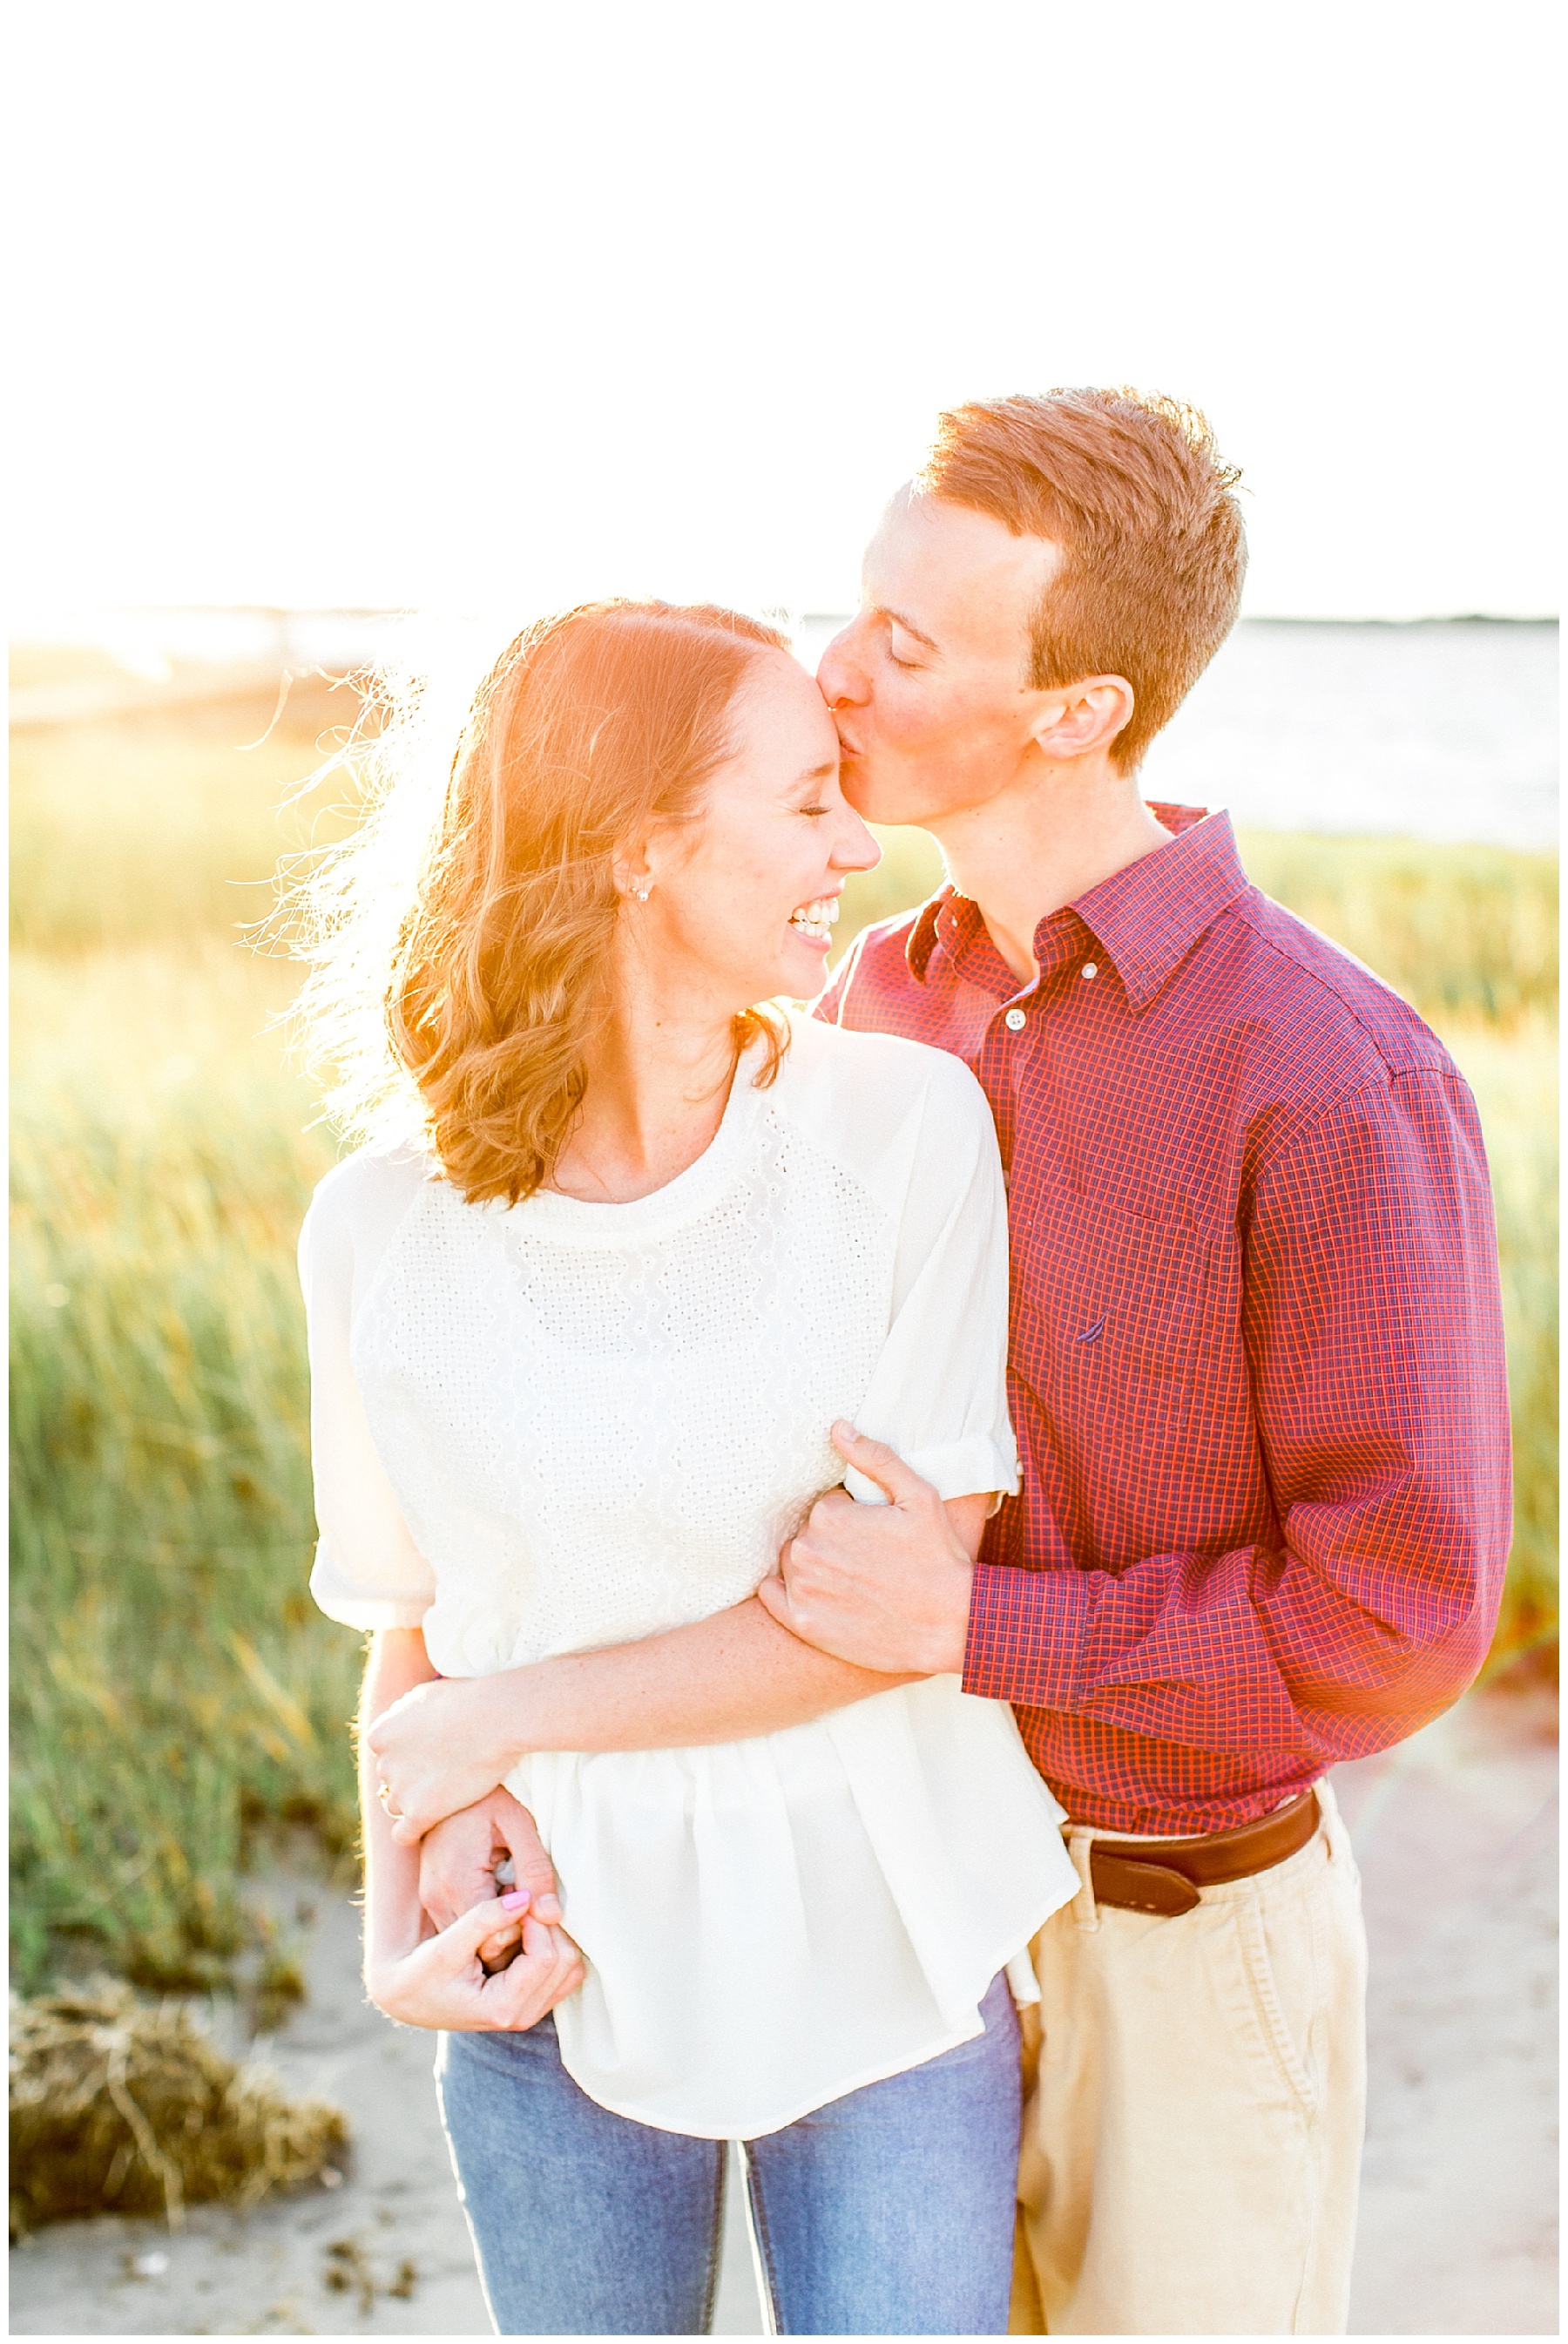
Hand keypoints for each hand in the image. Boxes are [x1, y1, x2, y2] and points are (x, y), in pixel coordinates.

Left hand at [367, 1673, 517, 1845]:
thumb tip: (397, 1725)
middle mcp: (384, 1763)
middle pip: (391, 1781)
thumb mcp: (424, 1695)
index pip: (386, 1755)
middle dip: (412, 1778)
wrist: (495, 1719)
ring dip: (415, 1803)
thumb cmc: (468, 1700)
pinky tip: (430, 1824)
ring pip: (397, 1806)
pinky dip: (413, 1832)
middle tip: (445, 1773)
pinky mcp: (420, 1813)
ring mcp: (401, 1790)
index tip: (433, 1755)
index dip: (410, 1756)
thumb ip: (404, 1714)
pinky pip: (403, 1835)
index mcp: (380, 1735)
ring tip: (445, 1795)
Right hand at [368, 1894, 584, 2032]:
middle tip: (521, 1903)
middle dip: (548, 1927)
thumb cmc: (421, 1972)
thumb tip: (524, 1897)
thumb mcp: (446, 1945)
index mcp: (501, 2007)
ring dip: (554, 1936)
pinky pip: (563, 1972)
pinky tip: (527, 1929)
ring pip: (570, 1967)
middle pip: (565, 1962)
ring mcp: (529, 2012)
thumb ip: (484, 1920)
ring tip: (521, 1916)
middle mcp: (521, 2016)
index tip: (515, 1896)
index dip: (536, 1921)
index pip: (545, 1958)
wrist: (409, 1995)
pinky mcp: (531, 2003)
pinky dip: (554, 1946)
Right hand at [420, 1788, 563, 1969]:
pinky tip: (506, 1898)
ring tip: (523, 1901)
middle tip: (540, 1910)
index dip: (525, 1934)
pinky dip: (487, 1924)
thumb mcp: (518, 1824)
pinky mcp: (431, 1897)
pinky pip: (462, 1930)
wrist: (446, 1774)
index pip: (494, 1940)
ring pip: (470, 1944)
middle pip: (480, 1948)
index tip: (544, 1911)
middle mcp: (437, 1898)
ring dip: (500, 1932)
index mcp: (458, 1881)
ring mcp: (430, 1900)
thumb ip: (536, 1869)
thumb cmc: (487, 1797)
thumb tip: (552, 1915)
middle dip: (514, 1938)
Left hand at [757, 1422, 974, 1673]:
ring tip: (855, 1579)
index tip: (877, 1534)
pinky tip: (820, 1594)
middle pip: (808, 1533)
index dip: (854, 1518)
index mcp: (829, 1516)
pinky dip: (786, 1590)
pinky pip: (771, 1595)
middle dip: (833, 1540)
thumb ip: (875, 1459)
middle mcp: (807, 1550)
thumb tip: (838, 1428)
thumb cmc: (938, 1558)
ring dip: (814, 1564)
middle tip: (870, 1559)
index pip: (827, 1506)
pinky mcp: (802, 1623)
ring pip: (793, 1561)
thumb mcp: (918, 1497)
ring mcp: (803, 1589)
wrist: (949, 1624)